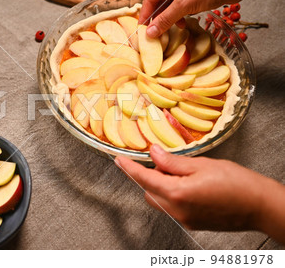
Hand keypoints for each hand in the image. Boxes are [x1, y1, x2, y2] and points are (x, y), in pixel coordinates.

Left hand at [115, 144, 284, 242]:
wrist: (260, 206)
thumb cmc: (237, 184)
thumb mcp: (202, 165)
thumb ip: (173, 161)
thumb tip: (153, 153)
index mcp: (177, 193)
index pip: (144, 178)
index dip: (129, 168)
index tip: (118, 160)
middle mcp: (177, 211)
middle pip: (148, 192)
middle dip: (152, 176)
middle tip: (170, 164)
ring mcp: (184, 220)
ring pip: (159, 201)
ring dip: (162, 187)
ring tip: (185, 175)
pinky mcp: (192, 224)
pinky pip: (172, 208)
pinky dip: (173, 196)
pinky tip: (192, 186)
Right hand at [139, 0, 284, 37]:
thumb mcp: (185, 5)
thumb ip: (165, 20)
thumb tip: (150, 33)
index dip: (146, 14)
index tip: (141, 30)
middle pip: (159, 1)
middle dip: (157, 18)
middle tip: (153, 34)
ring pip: (170, 4)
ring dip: (168, 19)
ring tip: (168, 31)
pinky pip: (180, 5)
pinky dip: (178, 15)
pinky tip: (180, 24)